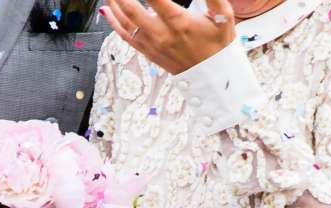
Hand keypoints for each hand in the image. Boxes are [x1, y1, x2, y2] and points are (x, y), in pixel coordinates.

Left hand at [101, 0, 234, 73]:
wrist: (214, 78)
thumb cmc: (218, 44)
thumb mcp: (223, 15)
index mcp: (179, 22)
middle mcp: (162, 34)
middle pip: (132, 9)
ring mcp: (152, 44)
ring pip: (125, 21)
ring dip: (115, 3)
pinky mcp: (148, 52)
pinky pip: (126, 35)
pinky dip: (114, 22)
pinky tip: (107, 10)